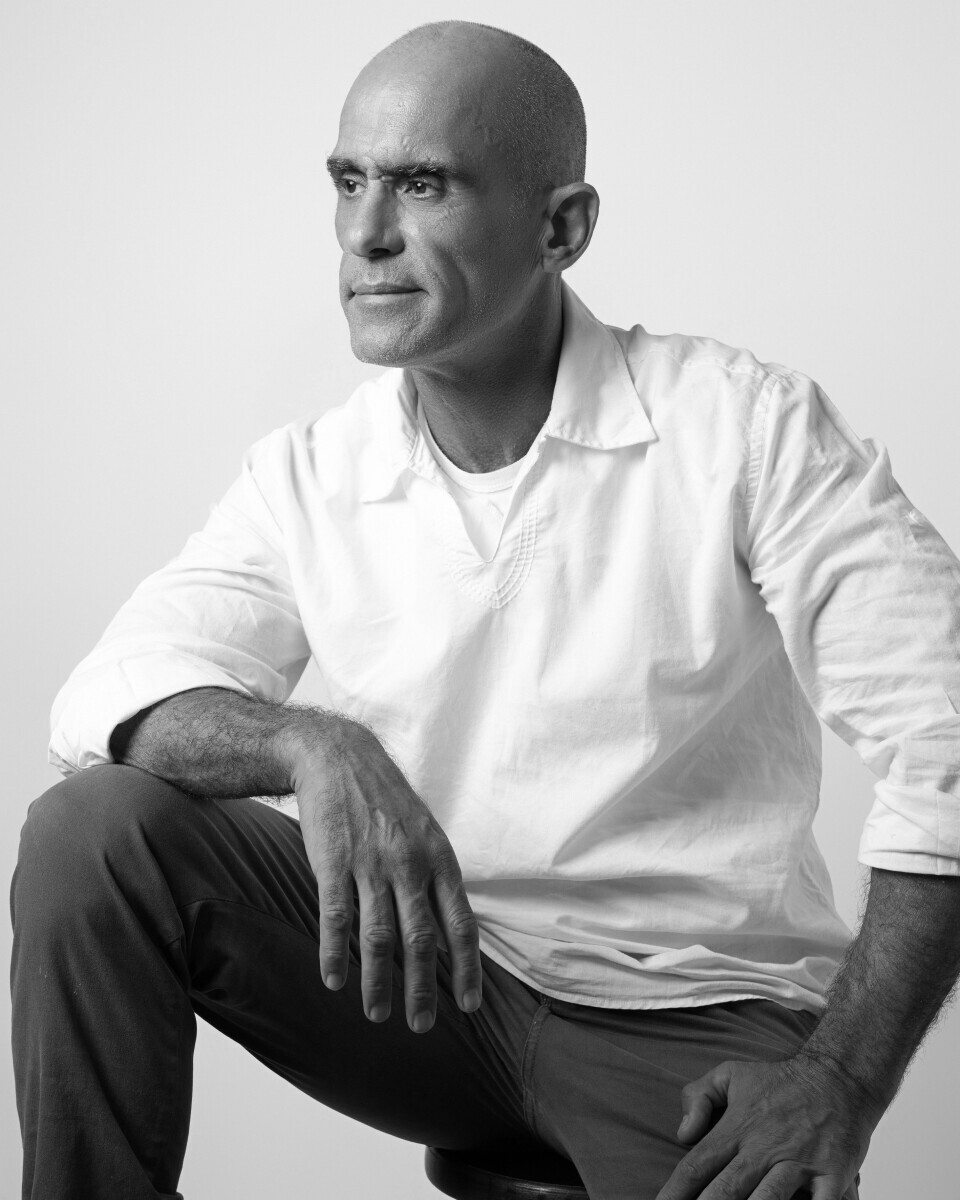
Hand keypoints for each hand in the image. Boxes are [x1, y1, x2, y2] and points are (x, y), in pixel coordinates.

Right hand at [290, 716, 481, 1032]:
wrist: (339, 756)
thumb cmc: (386, 801)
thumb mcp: (426, 832)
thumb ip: (437, 879)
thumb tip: (450, 933)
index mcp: (439, 858)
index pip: (460, 923)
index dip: (467, 968)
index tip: (469, 1005)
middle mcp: (409, 864)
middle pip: (421, 939)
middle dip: (423, 988)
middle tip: (421, 1025)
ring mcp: (370, 864)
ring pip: (379, 935)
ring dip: (378, 981)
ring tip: (379, 1014)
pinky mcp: (333, 862)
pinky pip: (336, 916)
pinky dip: (335, 952)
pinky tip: (333, 980)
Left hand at [655, 1054, 877, 1199]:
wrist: (840, 1077)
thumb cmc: (781, 1082)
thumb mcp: (732, 1074)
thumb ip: (699, 1097)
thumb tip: (682, 1133)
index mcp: (737, 1128)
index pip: (696, 1165)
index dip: (675, 1192)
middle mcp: (764, 1148)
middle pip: (726, 1191)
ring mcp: (798, 1163)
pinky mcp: (832, 1175)